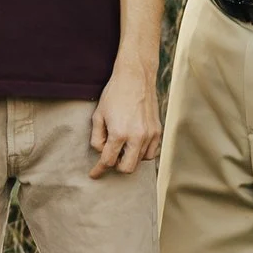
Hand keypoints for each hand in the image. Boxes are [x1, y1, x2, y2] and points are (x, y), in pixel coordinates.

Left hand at [89, 59, 161, 176]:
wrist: (135, 77)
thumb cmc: (114, 94)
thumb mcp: (98, 115)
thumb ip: (97, 138)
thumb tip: (101, 152)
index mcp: (119, 133)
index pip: (108, 161)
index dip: (99, 169)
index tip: (94, 174)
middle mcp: (137, 137)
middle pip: (126, 168)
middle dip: (116, 166)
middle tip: (110, 157)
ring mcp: (150, 135)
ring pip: (140, 161)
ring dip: (129, 158)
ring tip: (122, 146)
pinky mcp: (158, 131)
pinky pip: (151, 153)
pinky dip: (141, 153)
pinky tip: (134, 144)